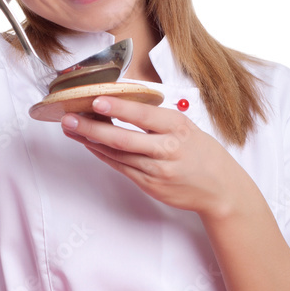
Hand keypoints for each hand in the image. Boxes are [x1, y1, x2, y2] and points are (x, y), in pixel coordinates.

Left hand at [61, 95, 247, 216]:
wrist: (220, 190)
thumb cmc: (202, 153)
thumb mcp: (186, 127)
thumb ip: (157, 118)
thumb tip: (121, 100)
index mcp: (178, 128)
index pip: (144, 116)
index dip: (119, 108)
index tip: (97, 100)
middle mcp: (168, 150)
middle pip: (123, 138)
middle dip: (92, 128)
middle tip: (69, 118)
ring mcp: (158, 171)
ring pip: (118, 154)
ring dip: (91, 141)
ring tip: (71, 129)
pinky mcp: (151, 185)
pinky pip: (121, 168)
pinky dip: (103, 155)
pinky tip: (89, 145)